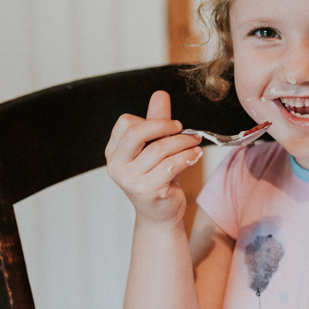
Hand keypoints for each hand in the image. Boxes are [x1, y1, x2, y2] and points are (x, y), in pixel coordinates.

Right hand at [104, 90, 202, 224]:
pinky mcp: (147, 191)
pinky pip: (171, 165)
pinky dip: (187, 157)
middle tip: (181, 127)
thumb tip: (160, 94)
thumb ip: (156, 121)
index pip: (126, 123)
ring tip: (194, 142)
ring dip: (182, 142)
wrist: (160, 214)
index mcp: (114, 152)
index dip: (150, 121)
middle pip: (136, 133)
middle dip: (163, 125)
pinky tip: (195, 155)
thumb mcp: (155, 147)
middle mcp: (116, 166)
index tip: (170, 125)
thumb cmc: (158, 177)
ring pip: (159, 149)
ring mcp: (130, 180)